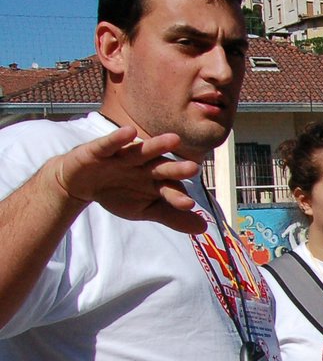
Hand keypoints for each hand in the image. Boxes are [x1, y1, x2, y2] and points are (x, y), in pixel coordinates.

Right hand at [55, 126, 204, 233]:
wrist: (80, 184)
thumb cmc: (118, 193)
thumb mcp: (143, 209)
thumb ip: (172, 217)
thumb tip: (203, 229)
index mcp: (156, 180)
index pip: (170, 189)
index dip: (177, 196)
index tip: (189, 205)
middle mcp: (144, 166)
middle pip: (162, 167)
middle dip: (176, 168)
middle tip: (193, 169)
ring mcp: (123, 156)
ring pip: (142, 151)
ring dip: (156, 145)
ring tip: (174, 140)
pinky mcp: (100, 151)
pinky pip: (110, 144)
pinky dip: (118, 138)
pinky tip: (130, 132)